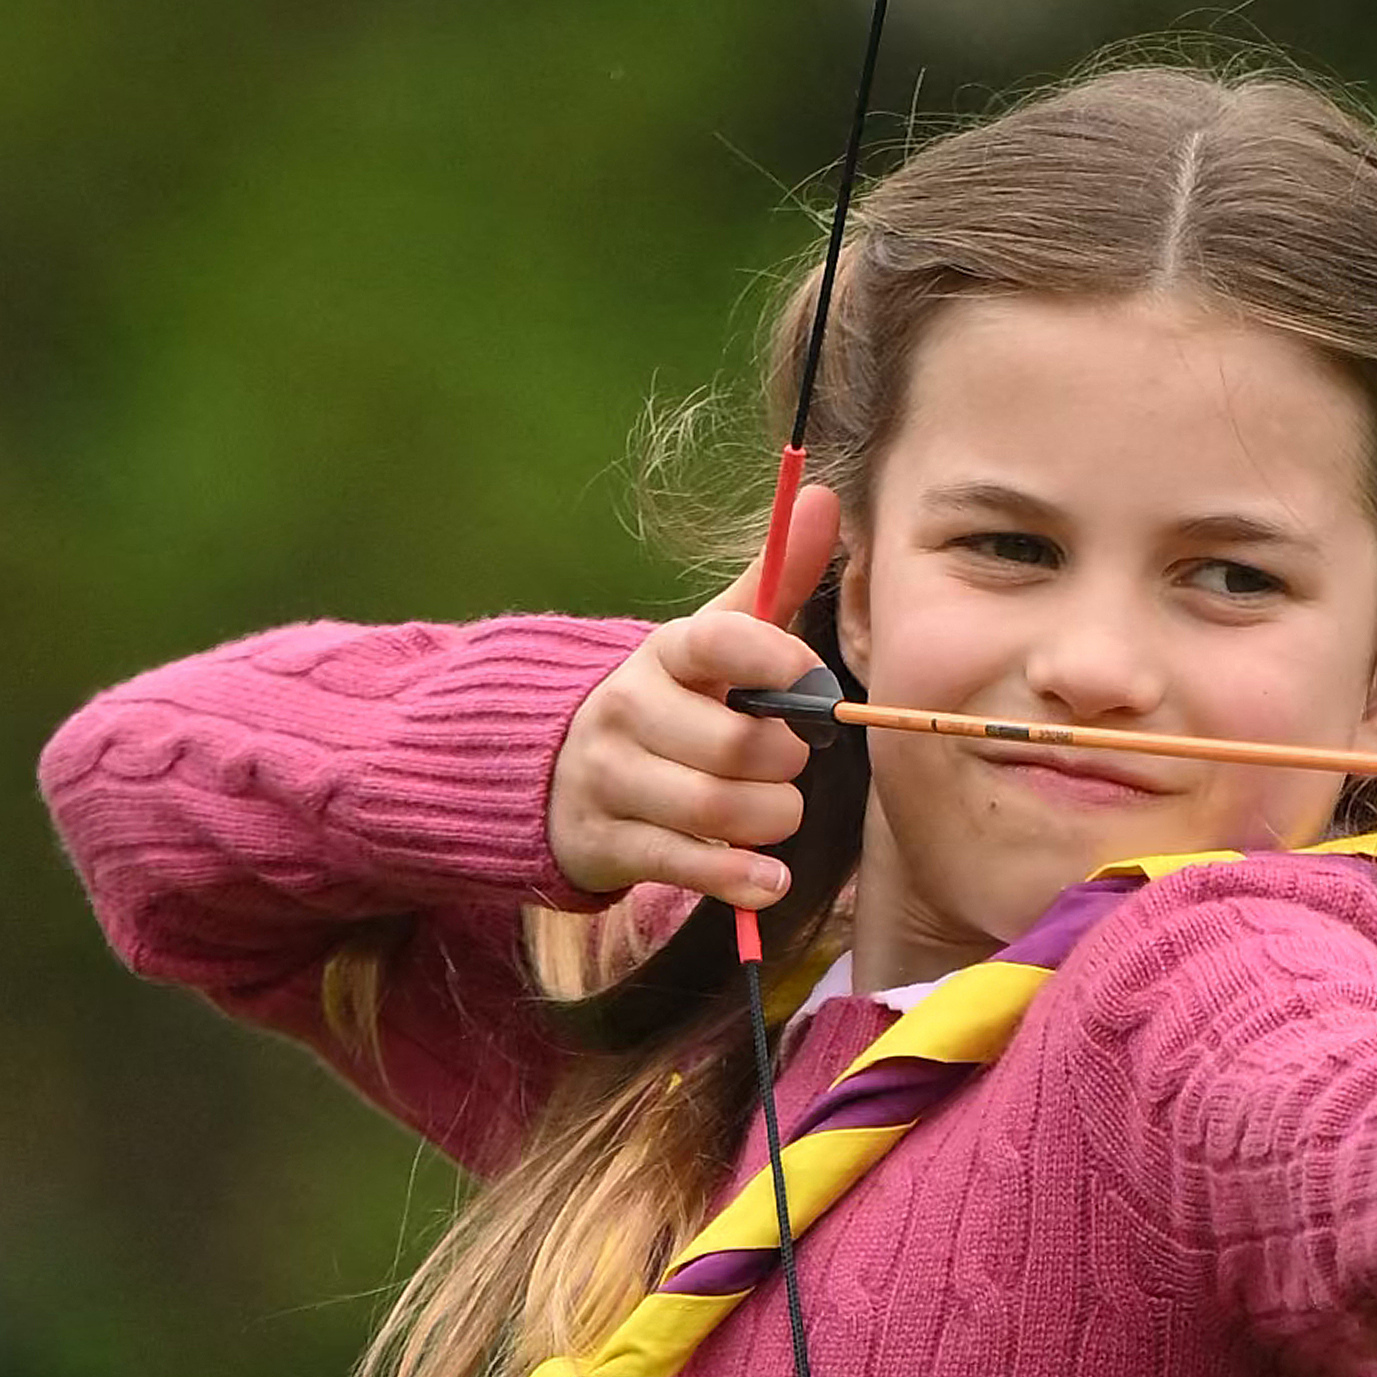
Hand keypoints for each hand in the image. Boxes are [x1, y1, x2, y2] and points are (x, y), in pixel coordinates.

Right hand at [545, 482, 840, 911]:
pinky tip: (770, 879)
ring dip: (773, 820)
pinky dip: (740, 879)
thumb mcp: (709, 642)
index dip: (776, 661)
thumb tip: (826, 497)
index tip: (812, 681)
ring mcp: (610, 780)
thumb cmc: (666, 703)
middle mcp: (628, 711)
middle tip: (791, 763)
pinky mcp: (605, 844)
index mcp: (663, 654)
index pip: (719, 642)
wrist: (551, 768)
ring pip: (717, 809)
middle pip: (736, 745)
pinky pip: (686, 866)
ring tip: (778, 815)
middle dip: (786, 762)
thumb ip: (772, 582)